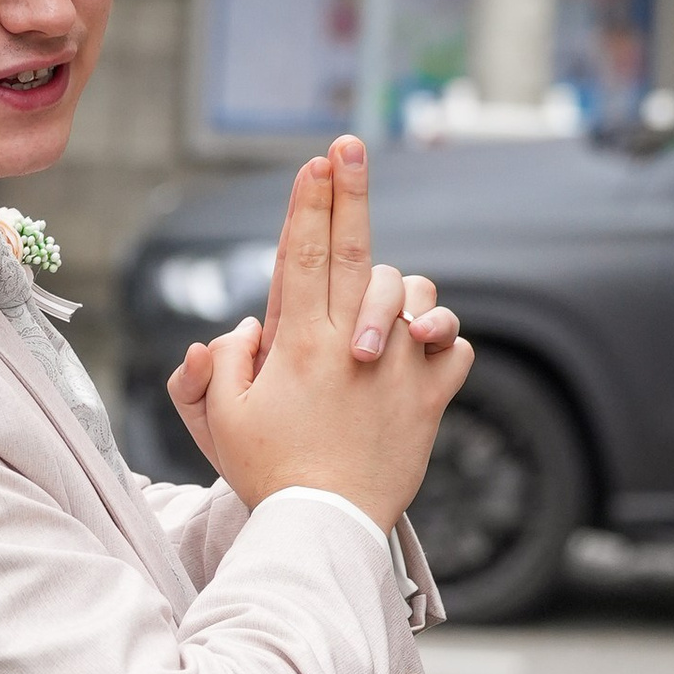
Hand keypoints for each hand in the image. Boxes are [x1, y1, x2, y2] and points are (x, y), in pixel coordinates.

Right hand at [170, 138, 470, 526]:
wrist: (325, 527)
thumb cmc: (269, 475)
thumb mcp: (222, 420)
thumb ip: (222, 364)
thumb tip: (243, 328)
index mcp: (299, 343)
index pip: (305, 253)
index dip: (310, 203)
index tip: (316, 163)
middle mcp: (352, 343)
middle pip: (357, 250)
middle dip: (352, 192)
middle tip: (351, 147)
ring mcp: (398, 367)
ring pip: (415, 293)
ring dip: (404, 290)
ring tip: (390, 308)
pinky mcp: (430, 397)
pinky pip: (452, 348)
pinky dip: (440, 342)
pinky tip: (421, 351)